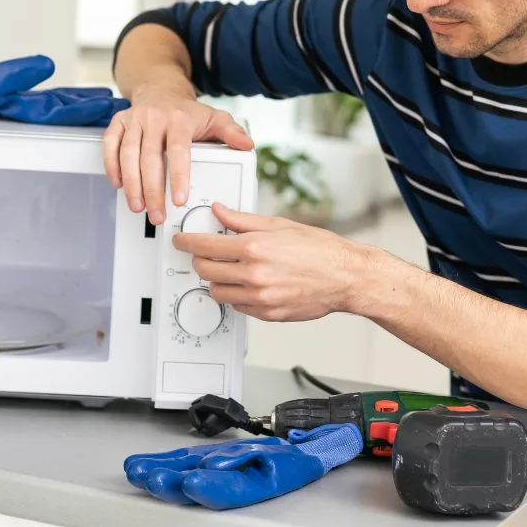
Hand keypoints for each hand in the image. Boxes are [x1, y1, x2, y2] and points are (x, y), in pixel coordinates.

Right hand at [102, 87, 252, 225]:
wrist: (161, 90)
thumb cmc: (187, 112)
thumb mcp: (214, 118)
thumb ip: (231, 133)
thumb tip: (247, 145)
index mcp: (179, 119)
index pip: (178, 150)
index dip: (178, 176)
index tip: (179, 198)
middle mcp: (155, 118)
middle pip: (150, 158)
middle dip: (152, 190)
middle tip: (157, 214)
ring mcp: (135, 120)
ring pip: (128, 154)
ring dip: (131, 184)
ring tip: (138, 206)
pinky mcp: (119, 122)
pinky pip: (110, 144)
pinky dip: (111, 165)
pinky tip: (118, 184)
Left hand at [123, 423, 362, 509]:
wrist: (309, 449)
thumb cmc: (300, 458)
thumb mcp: (287, 458)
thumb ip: (258, 460)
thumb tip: (218, 461)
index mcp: (258, 483)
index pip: (232, 489)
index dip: (210, 487)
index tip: (190, 482)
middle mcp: (235, 478)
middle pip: (201, 483)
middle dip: (173, 482)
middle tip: (151, 478)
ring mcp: (223, 470)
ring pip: (189, 472)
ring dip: (163, 472)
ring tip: (139, 472)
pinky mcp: (215, 459)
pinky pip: (189, 460)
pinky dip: (169, 461)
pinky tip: (148, 463)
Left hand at [173, 205, 376, 320]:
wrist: (345, 277)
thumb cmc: (320, 249)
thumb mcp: (279, 224)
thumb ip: (243, 220)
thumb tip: (220, 212)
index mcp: (254, 248)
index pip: (204, 246)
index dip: (187, 242)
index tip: (181, 240)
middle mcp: (254, 274)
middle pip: (205, 271)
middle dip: (199, 261)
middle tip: (204, 254)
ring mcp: (260, 298)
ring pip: (217, 292)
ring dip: (216, 280)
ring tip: (229, 270)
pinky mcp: (267, 314)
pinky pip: (237, 307)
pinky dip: (236, 295)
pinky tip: (248, 284)